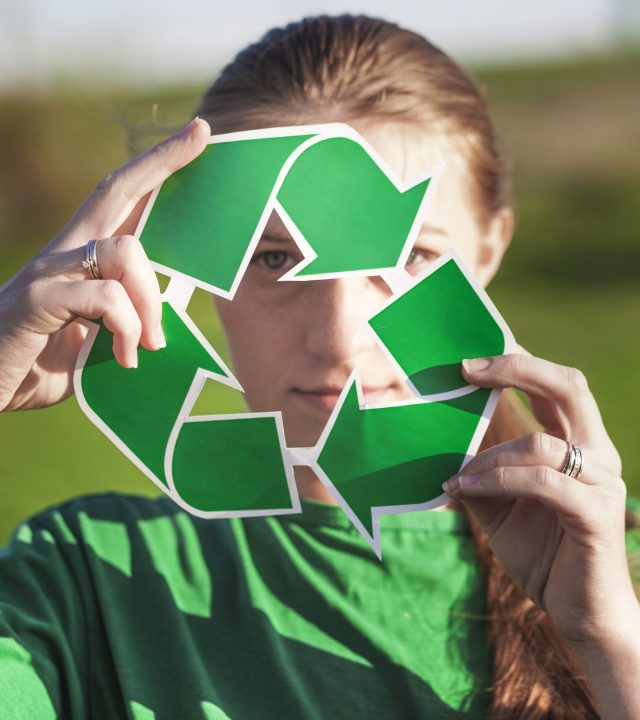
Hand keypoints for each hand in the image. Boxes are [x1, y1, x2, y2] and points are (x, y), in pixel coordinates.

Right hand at [0, 117, 209, 411]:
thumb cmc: (37, 362)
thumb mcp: (92, 337)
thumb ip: (121, 319)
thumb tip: (163, 313)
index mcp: (79, 258)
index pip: (119, 198)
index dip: (155, 166)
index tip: (195, 135)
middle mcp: (64, 254)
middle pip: (116, 191)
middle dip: (162, 161)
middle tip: (202, 134)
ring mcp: (48, 272)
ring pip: (125, 252)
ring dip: (150, 300)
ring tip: (150, 344)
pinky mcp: (37, 299)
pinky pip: (104, 298)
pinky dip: (127, 328)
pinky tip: (125, 357)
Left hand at [442, 352, 635, 647]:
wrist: (579, 612)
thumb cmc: (541, 553)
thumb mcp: (499, 505)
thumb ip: (479, 472)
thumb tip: (440, 444)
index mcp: (578, 444)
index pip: (554, 386)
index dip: (517, 365)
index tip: (469, 361)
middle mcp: (597, 454)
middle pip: (568, 386)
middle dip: (516, 370)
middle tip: (467, 369)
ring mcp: (602, 483)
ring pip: (541, 443)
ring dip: (489, 455)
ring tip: (456, 475)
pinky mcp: (597, 515)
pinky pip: (543, 482)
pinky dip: (498, 480)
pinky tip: (466, 489)